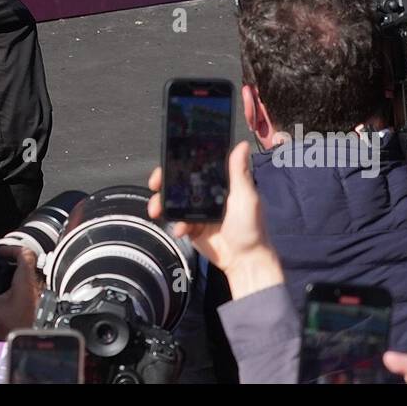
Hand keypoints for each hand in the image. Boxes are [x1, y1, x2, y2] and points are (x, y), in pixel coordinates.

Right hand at [0, 247, 40, 339]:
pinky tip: (1, 295)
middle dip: (9, 260)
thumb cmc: (14, 326)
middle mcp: (34, 284)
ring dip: (12, 274)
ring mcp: (36, 294)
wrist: (29, 345)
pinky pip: (25, 287)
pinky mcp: (34, 304)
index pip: (25, 252)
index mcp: (25, 280)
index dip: (11, 248)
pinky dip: (14, 285)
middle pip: (26, 263)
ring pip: (26, 275)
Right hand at [147, 141, 283, 298]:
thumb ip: (239, 172)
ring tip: (156, 210)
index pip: (195, 166)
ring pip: (173, 201)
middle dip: (163, 182)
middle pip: (179, 182)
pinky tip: (181, 230)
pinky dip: (175, 224)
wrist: (244, 261)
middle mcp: (205, 194)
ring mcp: (196, 211)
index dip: (180, 161)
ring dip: (161, 203)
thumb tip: (241, 144)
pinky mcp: (191, 227)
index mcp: (219, 183)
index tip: (168, 160)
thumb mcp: (246, 197)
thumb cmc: (251, 226)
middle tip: (154, 184)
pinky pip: (176, 221)